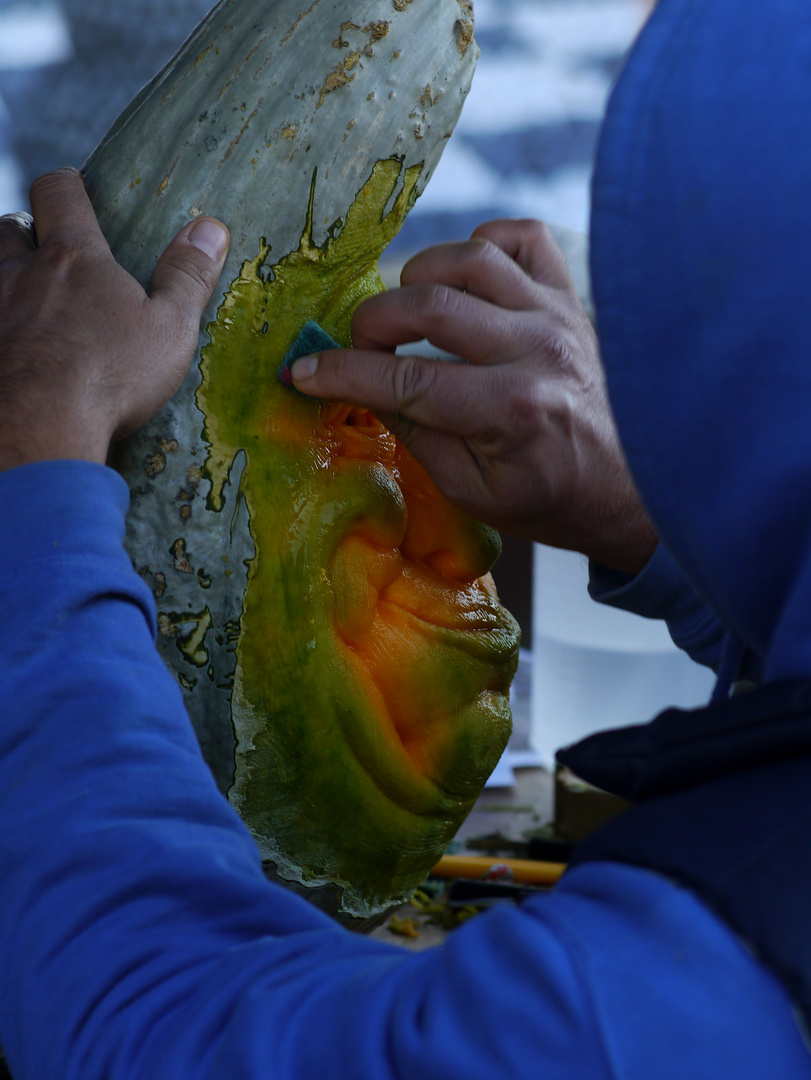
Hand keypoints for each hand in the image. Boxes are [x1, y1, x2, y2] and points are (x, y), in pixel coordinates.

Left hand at [0, 167, 229, 470]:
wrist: (38, 426)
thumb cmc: (112, 376)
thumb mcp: (169, 329)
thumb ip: (187, 277)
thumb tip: (212, 227)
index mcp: (73, 257)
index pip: (59, 192)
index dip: (66, 184)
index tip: (74, 186)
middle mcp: (21, 272)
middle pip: (10, 228)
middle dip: (26, 231)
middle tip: (46, 249)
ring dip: (6, 273)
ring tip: (26, 295)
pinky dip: (1, 323)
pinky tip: (13, 341)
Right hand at [291, 219, 656, 573]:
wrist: (633, 488)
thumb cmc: (550, 498)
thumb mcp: (473, 492)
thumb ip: (415, 435)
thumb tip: (361, 388)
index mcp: (510, 413)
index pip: (404, 381)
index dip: (341, 375)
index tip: (301, 372)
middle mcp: (536, 351)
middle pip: (430, 305)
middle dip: (371, 323)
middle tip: (357, 347)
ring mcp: (559, 316)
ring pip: (471, 258)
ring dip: (419, 276)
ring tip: (406, 312)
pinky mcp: (571, 298)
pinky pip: (523, 238)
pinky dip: (483, 245)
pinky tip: (465, 280)